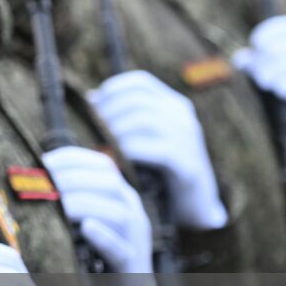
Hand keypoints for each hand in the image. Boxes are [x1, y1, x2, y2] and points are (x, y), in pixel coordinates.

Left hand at [42, 145, 156, 285]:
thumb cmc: (98, 251)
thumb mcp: (87, 217)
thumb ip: (70, 197)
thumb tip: (32, 179)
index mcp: (121, 194)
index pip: (102, 165)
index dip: (73, 159)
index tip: (44, 161)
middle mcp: (132, 211)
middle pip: (109, 184)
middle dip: (73, 180)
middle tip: (43, 185)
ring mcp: (135, 238)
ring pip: (117, 215)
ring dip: (84, 205)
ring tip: (58, 205)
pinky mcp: (132, 265)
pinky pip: (120, 249)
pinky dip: (103, 237)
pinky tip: (87, 228)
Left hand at [89, 70, 227, 228]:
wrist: (194, 203)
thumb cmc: (160, 168)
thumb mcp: (144, 136)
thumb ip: (125, 117)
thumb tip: (92, 99)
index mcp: (173, 105)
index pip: (140, 82)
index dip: (113, 89)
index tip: (94, 105)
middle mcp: (183, 117)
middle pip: (137, 100)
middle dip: (109, 112)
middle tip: (93, 128)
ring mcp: (188, 139)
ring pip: (144, 120)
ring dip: (116, 131)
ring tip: (103, 145)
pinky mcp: (188, 164)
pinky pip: (156, 149)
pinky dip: (131, 151)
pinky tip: (117, 159)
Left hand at [232, 14, 285, 174]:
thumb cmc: (279, 115)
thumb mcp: (262, 88)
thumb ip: (254, 70)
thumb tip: (242, 57)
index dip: (270, 33)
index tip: (254, 48)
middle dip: (273, 55)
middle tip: (260, 77)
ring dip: (282, 69)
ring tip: (267, 85)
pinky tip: (280, 91)